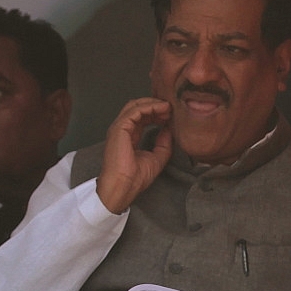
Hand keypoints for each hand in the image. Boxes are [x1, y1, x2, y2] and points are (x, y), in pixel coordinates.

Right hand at [96, 97, 172, 213]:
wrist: (124, 186)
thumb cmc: (134, 178)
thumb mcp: (157, 158)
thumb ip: (163, 144)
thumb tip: (168, 130)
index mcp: (128, 137)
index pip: (141, 116)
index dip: (156, 112)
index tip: (170, 116)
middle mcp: (122, 130)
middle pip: (137, 107)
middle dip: (155, 105)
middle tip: (170, 108)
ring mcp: (119, 128)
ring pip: (135, 105)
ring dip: (153, 104)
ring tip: (167, 107)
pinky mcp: (120, 128)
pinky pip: (135, 110)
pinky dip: (149, 106)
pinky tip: (161, 109)